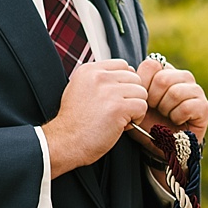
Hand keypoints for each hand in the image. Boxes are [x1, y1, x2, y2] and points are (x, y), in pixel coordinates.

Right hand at [42, 60, 147, 175]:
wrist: (65, 142)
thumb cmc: (75, 122)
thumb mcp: (79, 89)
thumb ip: (99, 80)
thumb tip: (126, 74)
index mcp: (89, 70)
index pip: (123, 65)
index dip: (125, 83)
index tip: (116, 97)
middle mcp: (99, 76)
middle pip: (135, 78)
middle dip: (132, 95)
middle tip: (120, 111)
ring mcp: (109, 91)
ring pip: (141, 92)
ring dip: (136, 107)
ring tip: (121, 118)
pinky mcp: (118, 107)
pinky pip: (142, 106)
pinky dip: (138, 118)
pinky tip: (123, 125)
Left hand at [136, 58, 207, 141]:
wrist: (161, 148)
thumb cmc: (148, 124)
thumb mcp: (135, 104)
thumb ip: (133, 86)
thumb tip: (130, 70)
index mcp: (165, 71)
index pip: (152, 64)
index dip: (143, 83)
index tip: (142, 99)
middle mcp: (182, 77)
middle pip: (163, 78)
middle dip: (153, 99)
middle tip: (155, 110)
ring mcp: (196, 91)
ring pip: (175, 92)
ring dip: (165, 109)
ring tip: (166, 116)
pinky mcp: (204, 107)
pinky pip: (186, 107)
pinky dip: (177, 118)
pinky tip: (176, 122)